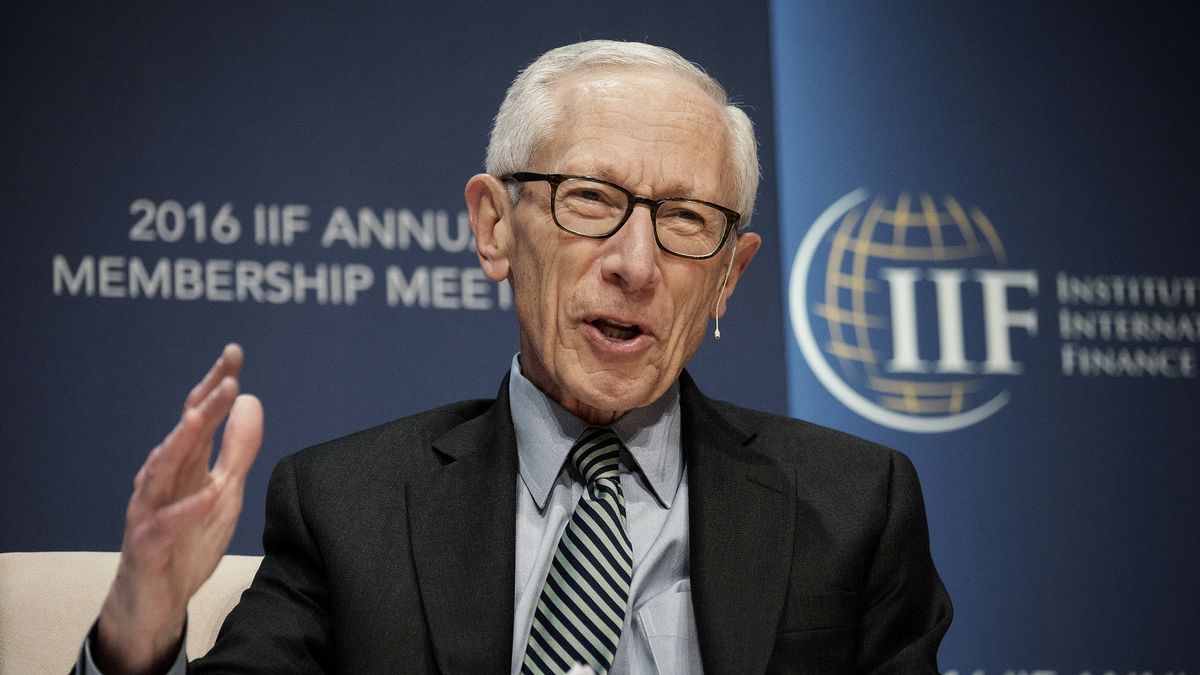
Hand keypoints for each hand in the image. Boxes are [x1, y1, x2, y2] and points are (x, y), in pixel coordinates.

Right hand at [95, 344, 262, 672]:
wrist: (155, 602)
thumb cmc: (187, 541)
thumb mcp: (224, 491)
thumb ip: (238, 449)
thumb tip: (250, 399)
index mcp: (184, 464)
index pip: (198, 416)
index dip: (215, 385)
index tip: (234, 353)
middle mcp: (163, 479)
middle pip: (182, 435)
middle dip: (203, 404)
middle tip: (228, 377)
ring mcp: (151, 510)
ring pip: (163, 470)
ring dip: (183, 443)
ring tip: (201, 417)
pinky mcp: (147, 545)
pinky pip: (165, 524)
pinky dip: (186, 508)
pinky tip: (208, 494)